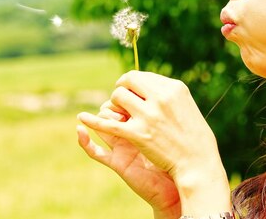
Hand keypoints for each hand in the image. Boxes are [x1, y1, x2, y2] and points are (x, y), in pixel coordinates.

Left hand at [77, 71, 230, 216]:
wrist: (198, 164)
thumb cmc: (194, 136)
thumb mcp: (186, 106)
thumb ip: (167, 94)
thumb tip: (147, 84)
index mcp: (174, 88)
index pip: (142, 76)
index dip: (134, 84)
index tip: (133, 92)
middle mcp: (161, 98)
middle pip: (128, 82)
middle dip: (122, 90)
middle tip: (123, 101)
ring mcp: (148, 116)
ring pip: (118, 98)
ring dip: (115, 105)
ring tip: (121, 115)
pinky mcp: (137, 135)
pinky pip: (109, 124)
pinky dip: (93, 121)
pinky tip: (82, 118)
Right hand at [77, 101, 180, 217]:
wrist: (186, 178)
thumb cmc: (182, 149)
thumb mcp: (173, 123)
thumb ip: (162, 108)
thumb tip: (160, 88)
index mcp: (141, 119)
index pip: (127, 98)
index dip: (129, 90)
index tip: (141, 91)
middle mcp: (129, 131)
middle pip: (112, 107)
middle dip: (117, 100)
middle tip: (129, 105)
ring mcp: (121, 146)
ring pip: (103, 123)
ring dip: (105, 116)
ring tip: (118, 118)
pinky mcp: (117, 162)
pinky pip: (95, 152)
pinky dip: (84, 141)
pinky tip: (79, 129)